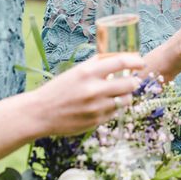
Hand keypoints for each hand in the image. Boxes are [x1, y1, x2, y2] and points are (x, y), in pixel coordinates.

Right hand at [24, 51, 149, 135]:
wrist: (40, 113)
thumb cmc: (57, 90)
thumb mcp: (74, 72)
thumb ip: (95, 65)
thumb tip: (116, 58)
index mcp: (87, 72)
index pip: (120, 62)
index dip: (135, 61)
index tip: (140, 63)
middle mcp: (94, 89)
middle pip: (129, 83)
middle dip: (134, 81)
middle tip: (133, 80)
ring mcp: (96, 107)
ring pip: (125, 100)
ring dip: (126, 96)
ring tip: (118, 94)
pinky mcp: (97, 121)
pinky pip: (115, 112)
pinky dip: (114, 108)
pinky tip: (106, 105)